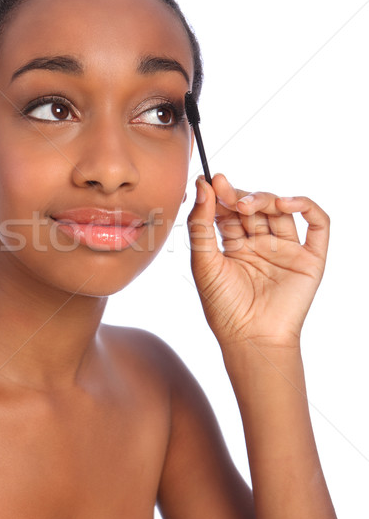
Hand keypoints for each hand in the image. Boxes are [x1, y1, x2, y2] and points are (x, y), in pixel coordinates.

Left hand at [187, 174, 329, 349]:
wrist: (250, 338)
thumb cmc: (223, 306)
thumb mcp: (203, 261)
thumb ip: (201, 224)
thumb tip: (202, 184)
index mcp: (235, 245)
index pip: (230, 210)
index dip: (222, 195)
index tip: (211, 180)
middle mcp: (261, 244)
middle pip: (255, 207)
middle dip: (242, 196)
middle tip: (229, 195)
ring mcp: (286, 249)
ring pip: (281, 210)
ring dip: (267, 199)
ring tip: (249, 205)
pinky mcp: (309, 257)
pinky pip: (318, 224)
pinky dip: (306, 206)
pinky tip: (286, 203)